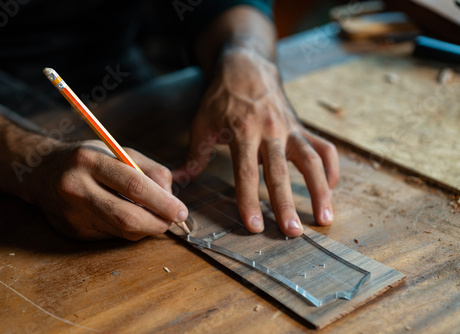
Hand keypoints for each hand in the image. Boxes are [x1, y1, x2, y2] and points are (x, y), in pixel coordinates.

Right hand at [28, 140, 187, 240]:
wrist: (41, 172)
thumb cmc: (88, 159)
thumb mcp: (118, 151)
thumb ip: (149, 170)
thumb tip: (171, 197)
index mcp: (88, 161)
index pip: (133, 186)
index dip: (162, 202)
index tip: (181, 211)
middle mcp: (75, 188)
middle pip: (127, 217)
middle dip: (158, 223)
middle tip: (173, 220)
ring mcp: (71, 214)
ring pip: (122, 231)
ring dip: (146, 227)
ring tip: (153, 215)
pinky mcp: (71, 232)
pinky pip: (111, 236)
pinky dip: (128, 230)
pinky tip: (127, 216)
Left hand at [174, 48, 338, 236]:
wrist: (247, 67)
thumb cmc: (222, 97)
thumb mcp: (202, 122)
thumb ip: (195, 154)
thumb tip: (178, 181)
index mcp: (243, 132)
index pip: (246, 172)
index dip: (249, 200)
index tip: (255, 226)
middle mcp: (271, 131)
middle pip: (281, 172)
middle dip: (287, 204)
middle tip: (293, 232)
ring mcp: (291, 129)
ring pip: (311, 160)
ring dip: (321, 190)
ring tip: (325, 217)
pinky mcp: (302, 127)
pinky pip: (323, 147)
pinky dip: (331, 167)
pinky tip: (331, 188)